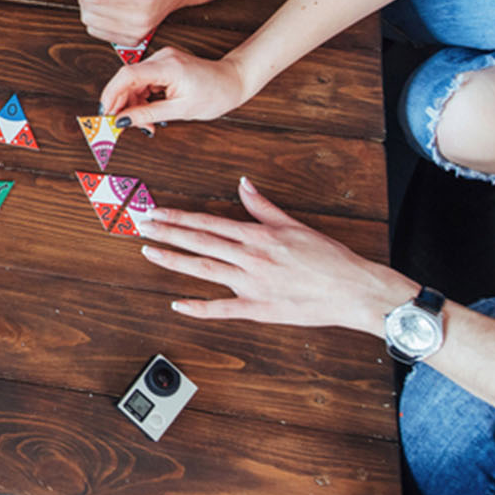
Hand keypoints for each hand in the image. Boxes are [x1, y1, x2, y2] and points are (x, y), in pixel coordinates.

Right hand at [100, 45, 253, 126]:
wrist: (235, 80)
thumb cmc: (216, 94)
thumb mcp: (181, 111)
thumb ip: (148, 114)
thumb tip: (122, 121)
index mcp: (168, 67)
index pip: (128, 75)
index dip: (111, 94)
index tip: (105, 113)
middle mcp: (162, 58)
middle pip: (128, 79)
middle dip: (123, 104)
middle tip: (125, 126)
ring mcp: (163, 58)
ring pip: (134, 81)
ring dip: (133, 103)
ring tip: (145, 123)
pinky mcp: (164, 63)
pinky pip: (144, 80)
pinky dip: (142, 97)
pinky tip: (149, 111)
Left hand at [136, 178, 416, 333]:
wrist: (353, 289)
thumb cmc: (329, 258)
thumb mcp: (295, 225)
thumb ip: (264, 207)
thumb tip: (244, 184)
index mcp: (258, 236)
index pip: (209, 223)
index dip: (179, 217)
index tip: (157, 212)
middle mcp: (250, 258)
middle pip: (200, 242)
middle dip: (167, 233)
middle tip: (141, 226)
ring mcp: (252, 285)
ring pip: (204, 270)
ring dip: (174, 260)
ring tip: (149, 252)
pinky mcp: (259, 310)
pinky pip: (222, 310)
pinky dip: (198, 308)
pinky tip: (177, 304)